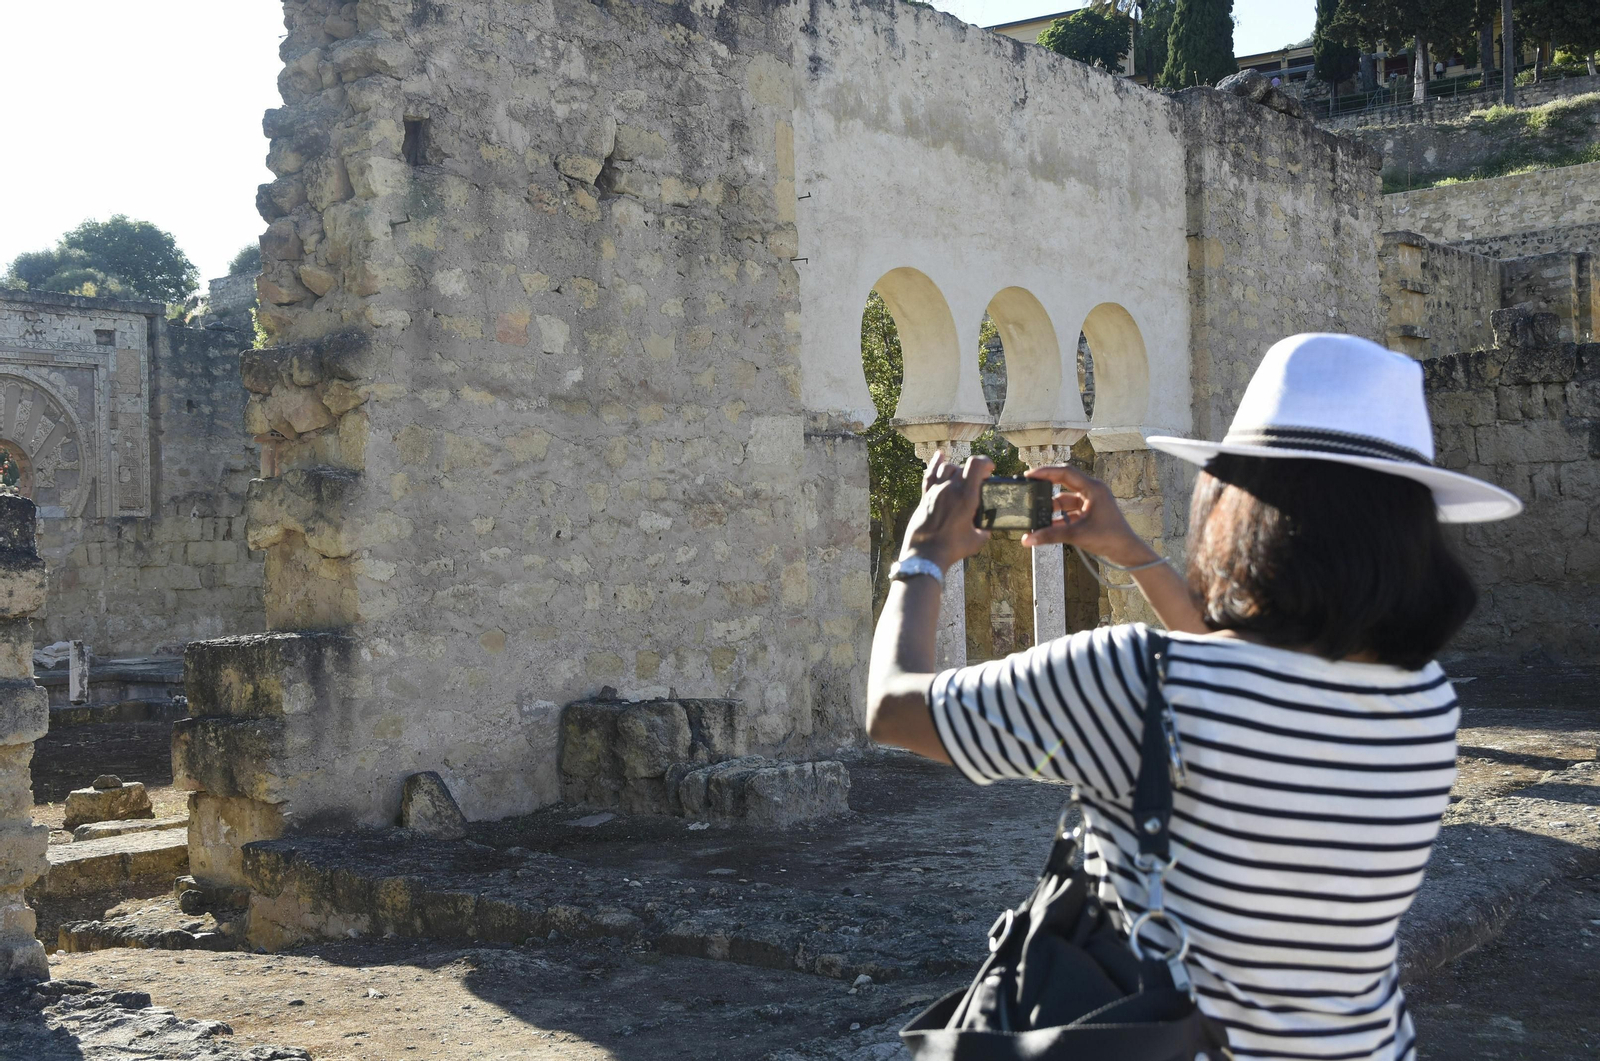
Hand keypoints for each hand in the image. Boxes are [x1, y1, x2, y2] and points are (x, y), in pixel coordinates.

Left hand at [899, 452, 993, 571]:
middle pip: (963, 467)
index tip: (990, 469)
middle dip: (974, 470)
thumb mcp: (977, 540)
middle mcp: (950, 489)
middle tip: (979, 480)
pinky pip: (929, 475)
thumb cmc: (951, 549)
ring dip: (958, 469)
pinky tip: (940, 456)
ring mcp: (936, 492)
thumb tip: (986, 528)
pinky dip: (935, 463)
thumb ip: (985, 530)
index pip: (976, 464)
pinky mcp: (925, 497)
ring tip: (963, 477)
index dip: (986, 462)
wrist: (925, 555)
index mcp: (966, 497)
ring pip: (947, 468)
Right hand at [1020, 463, 1155, 567]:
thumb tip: (1027, 539)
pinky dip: (1059, 518)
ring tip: (1037, 517)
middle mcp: (1092, 491)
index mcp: (1093, 488)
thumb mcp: (1076, 535)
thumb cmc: (1110, 538)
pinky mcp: (1090, 513)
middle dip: (1046, 490)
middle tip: (1029, 491)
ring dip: (1052, 509)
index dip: (1045, 472)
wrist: (1126, 552)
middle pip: (1063, 484)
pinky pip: (1070, 511)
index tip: (1029, 475)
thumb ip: (1050, 535)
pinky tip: (1047, 527)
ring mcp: (1091, 502)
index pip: (1065, 473)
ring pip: (1065, 500)